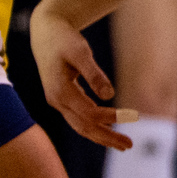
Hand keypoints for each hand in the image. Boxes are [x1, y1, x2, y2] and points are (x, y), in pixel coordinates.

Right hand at [30, 1, 128, 150]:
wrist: (45, 32)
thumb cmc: (64, 39)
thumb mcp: (80, 52)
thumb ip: (94, 73)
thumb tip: (109, 95)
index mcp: (60, 91)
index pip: (88, 113)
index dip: (110, 116)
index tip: (131, 116)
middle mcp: (56, 101)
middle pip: (83, 127)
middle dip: (106, 137)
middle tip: (130, 146)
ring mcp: (57, 102)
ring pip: (80, 126)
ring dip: (101, 136)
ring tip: (123, 145)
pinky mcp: (61, 99)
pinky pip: (78, 119)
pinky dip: (94, 127)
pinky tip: (109, 130)